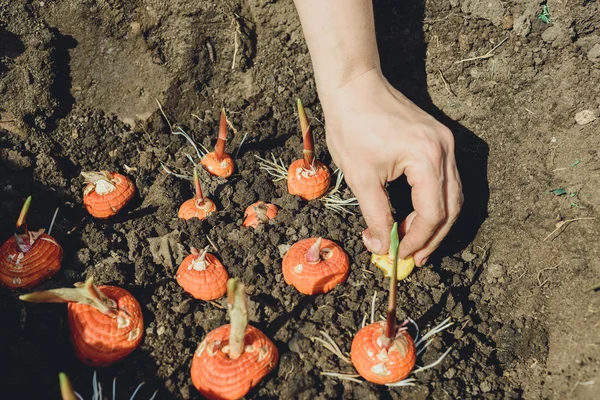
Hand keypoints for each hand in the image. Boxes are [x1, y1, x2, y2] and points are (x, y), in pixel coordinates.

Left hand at [320, 69, 462, 265]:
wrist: (354, 85)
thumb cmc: (351, 126)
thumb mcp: (361, 177)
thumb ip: (376, 215)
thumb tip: (382, 246)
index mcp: (428, 158)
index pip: (433, 213)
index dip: (417, 240)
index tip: (397, 254)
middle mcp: (445, 150)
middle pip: (451, 207)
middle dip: (432, 236)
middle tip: (413, 257)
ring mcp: (445, 142)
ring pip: (451, 195)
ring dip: (434, 221)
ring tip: (414, 242)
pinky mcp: (438, 139)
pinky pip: (444, 179)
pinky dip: (432, 201)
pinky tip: (415, 215)